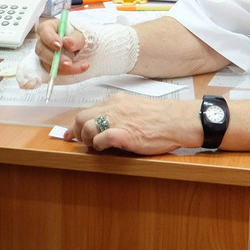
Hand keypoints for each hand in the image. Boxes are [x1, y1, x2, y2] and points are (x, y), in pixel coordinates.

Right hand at [33, 17, 89, 75]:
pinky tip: (80, 68)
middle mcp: (46, 41)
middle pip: (41, 49)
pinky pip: (54, 71)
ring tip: (80, 66)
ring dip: (62, 67)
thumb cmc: (83, 38)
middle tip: (68, 63)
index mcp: (53, 27)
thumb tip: (66, 43)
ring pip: (46, 63)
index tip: (59, 46)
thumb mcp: (84, 35)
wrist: (89, 50)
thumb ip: (76, 38)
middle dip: (54, 58)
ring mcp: (47, 54)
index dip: (49, 38)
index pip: (44, 29)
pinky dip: (67, 72)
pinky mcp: (50, 65)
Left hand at [67, 95, 200, 154]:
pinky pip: (102, 139)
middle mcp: (113, 108)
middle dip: (78, 133)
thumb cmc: (161, 117)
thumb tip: (103, 124)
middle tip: (85, 143)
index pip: (87, 111)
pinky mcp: (125, 134)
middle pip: (81, 118)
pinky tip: (106, 148)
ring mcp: (119, 120)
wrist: (178, 120)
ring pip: (87, 127)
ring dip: (88, 140)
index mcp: (116, 101)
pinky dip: (99, 145)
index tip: (71, 134)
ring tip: (97, 147)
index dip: (76, 125)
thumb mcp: (135, 108)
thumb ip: (118, 113)